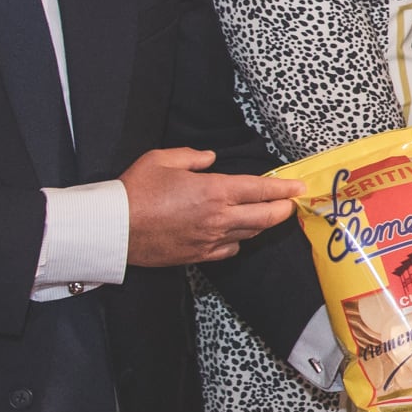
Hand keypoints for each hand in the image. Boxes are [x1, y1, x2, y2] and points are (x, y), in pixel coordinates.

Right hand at [124, 147, 299, 266]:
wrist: (113, 228)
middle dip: (283, 209)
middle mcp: (218, 218)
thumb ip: (192, 157)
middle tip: (290, 203)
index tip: (298, 187)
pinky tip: (236, 233)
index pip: (260, 190)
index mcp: (214, 191)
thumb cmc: (134, 191)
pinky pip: (230, 249)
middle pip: (265, 217)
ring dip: (262, 224)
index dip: (283, 189)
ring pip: (250, 233)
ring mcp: (210, 239)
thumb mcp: (163, 159)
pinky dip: (239, 240)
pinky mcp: (199, 255)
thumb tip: (209, 159)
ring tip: (267, 214)